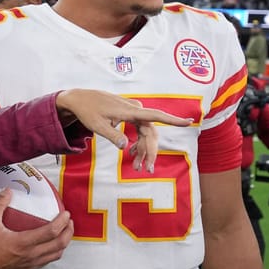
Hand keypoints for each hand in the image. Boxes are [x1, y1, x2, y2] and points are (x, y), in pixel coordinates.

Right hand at [0, 189, 73, 268]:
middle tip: (69, 222)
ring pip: (56, 254)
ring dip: (64, 243)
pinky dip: (54, 251)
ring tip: (64, 233)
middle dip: (69, 232)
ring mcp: (31, 263)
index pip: (51, 232)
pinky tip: (51, 245)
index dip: (62, 221)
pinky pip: (48, 261)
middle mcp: (31, 254)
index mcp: (24, 242)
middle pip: (60, 244)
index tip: (66, 213)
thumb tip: (8, 191)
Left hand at [55, 89, 192, 171]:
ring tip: (138, 166)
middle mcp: (135, 109)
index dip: (173, 120)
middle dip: (150, 152)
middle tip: (146, 169)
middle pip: (151, 132)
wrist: (80, 99)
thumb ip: (112, 135)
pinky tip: (132, 152)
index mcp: (130, 111)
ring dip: (144, 149)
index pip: (155, 116)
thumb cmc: (88, 111)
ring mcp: (133, 111)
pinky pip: (140, 129)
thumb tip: (125, 146)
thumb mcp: (97, 126)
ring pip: (146, 132)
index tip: (188, 121)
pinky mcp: (129, 113)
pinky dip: (138, 142)